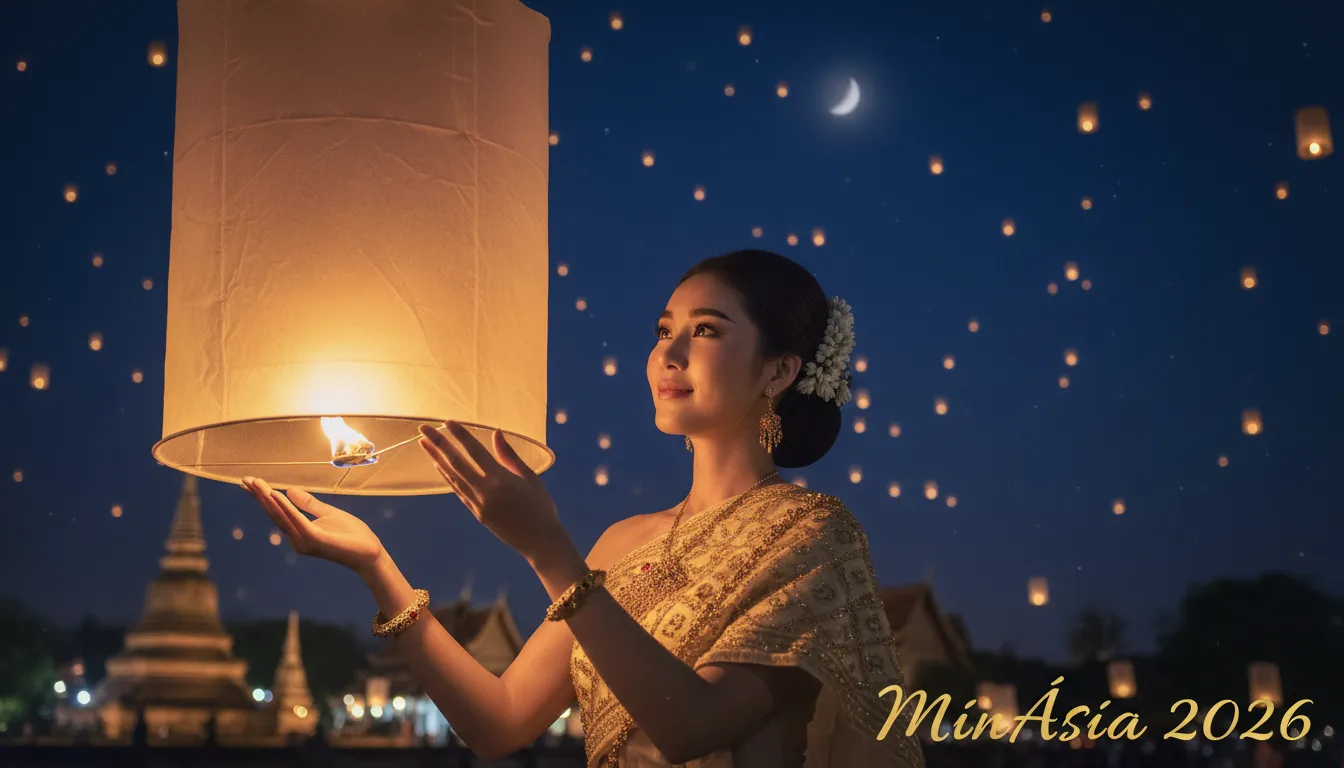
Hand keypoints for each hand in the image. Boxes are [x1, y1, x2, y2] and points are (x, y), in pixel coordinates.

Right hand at [241, 476, 384, 576]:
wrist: (370, 553)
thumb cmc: (351, 535)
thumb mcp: (328, 513)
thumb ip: (309, 503)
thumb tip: (289, 489)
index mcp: (299, 532)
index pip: (277, 512)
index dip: (263, 497)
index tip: (251, 483)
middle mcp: (297, 539)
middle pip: (274, 514)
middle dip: (259, 496)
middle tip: (245, 480)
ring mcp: (304, 541)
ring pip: (281, 516)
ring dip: (268, 498)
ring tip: (256, 483)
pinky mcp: (314, 539)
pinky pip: (297, 520)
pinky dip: (285, 507)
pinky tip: (275, 494)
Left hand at [418, 421, 569, 565]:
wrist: (540, 541)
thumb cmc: (541, 506)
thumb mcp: (530, 477)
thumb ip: (510, 455)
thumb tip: (496, 433)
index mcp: (501, 480)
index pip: (475, 452)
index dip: (460, 435)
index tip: (448, 421)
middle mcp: (485, 492)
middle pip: (457, 462)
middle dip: (439, 443)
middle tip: (423, 428)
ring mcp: (478, 504)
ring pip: (453, 477)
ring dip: (436, 458)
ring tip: (423, 443)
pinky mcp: (476, 514)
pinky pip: (458, 491)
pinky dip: (447, 476)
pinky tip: (438, 465)